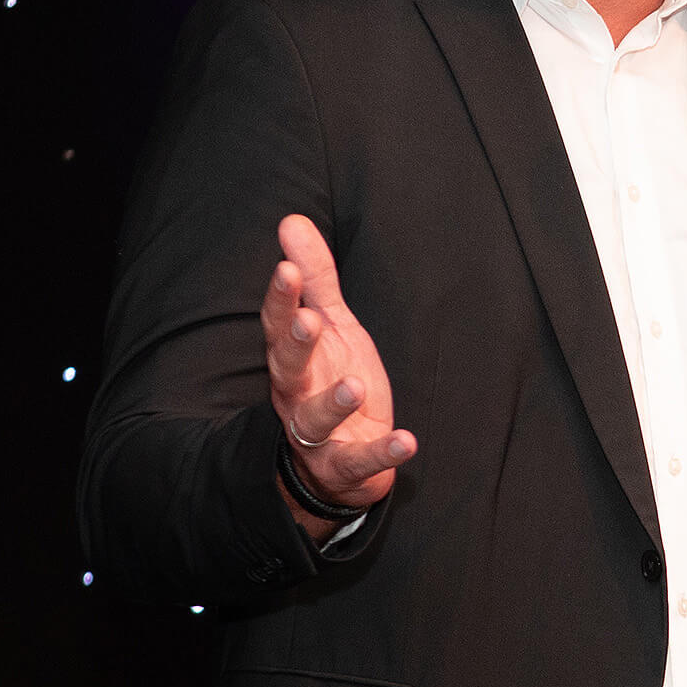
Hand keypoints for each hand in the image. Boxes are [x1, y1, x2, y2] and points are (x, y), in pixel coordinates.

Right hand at [260, 214, 416, 536]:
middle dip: (296, 345)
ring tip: (355, 385)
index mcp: (293, 358)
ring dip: (332, 404)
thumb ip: (314, 278)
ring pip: (314, 422)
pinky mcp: (345, 465)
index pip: (278, 326)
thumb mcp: (331, 325)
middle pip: (287, 370)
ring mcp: (318, 436)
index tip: (286, 268)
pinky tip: (408, 441)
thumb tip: (291, 221)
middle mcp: (297, 395)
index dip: (281, 299)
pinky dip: (383, 453)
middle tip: (308, 320)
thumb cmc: (331, 380)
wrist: (340, 462)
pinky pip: (360, 461)